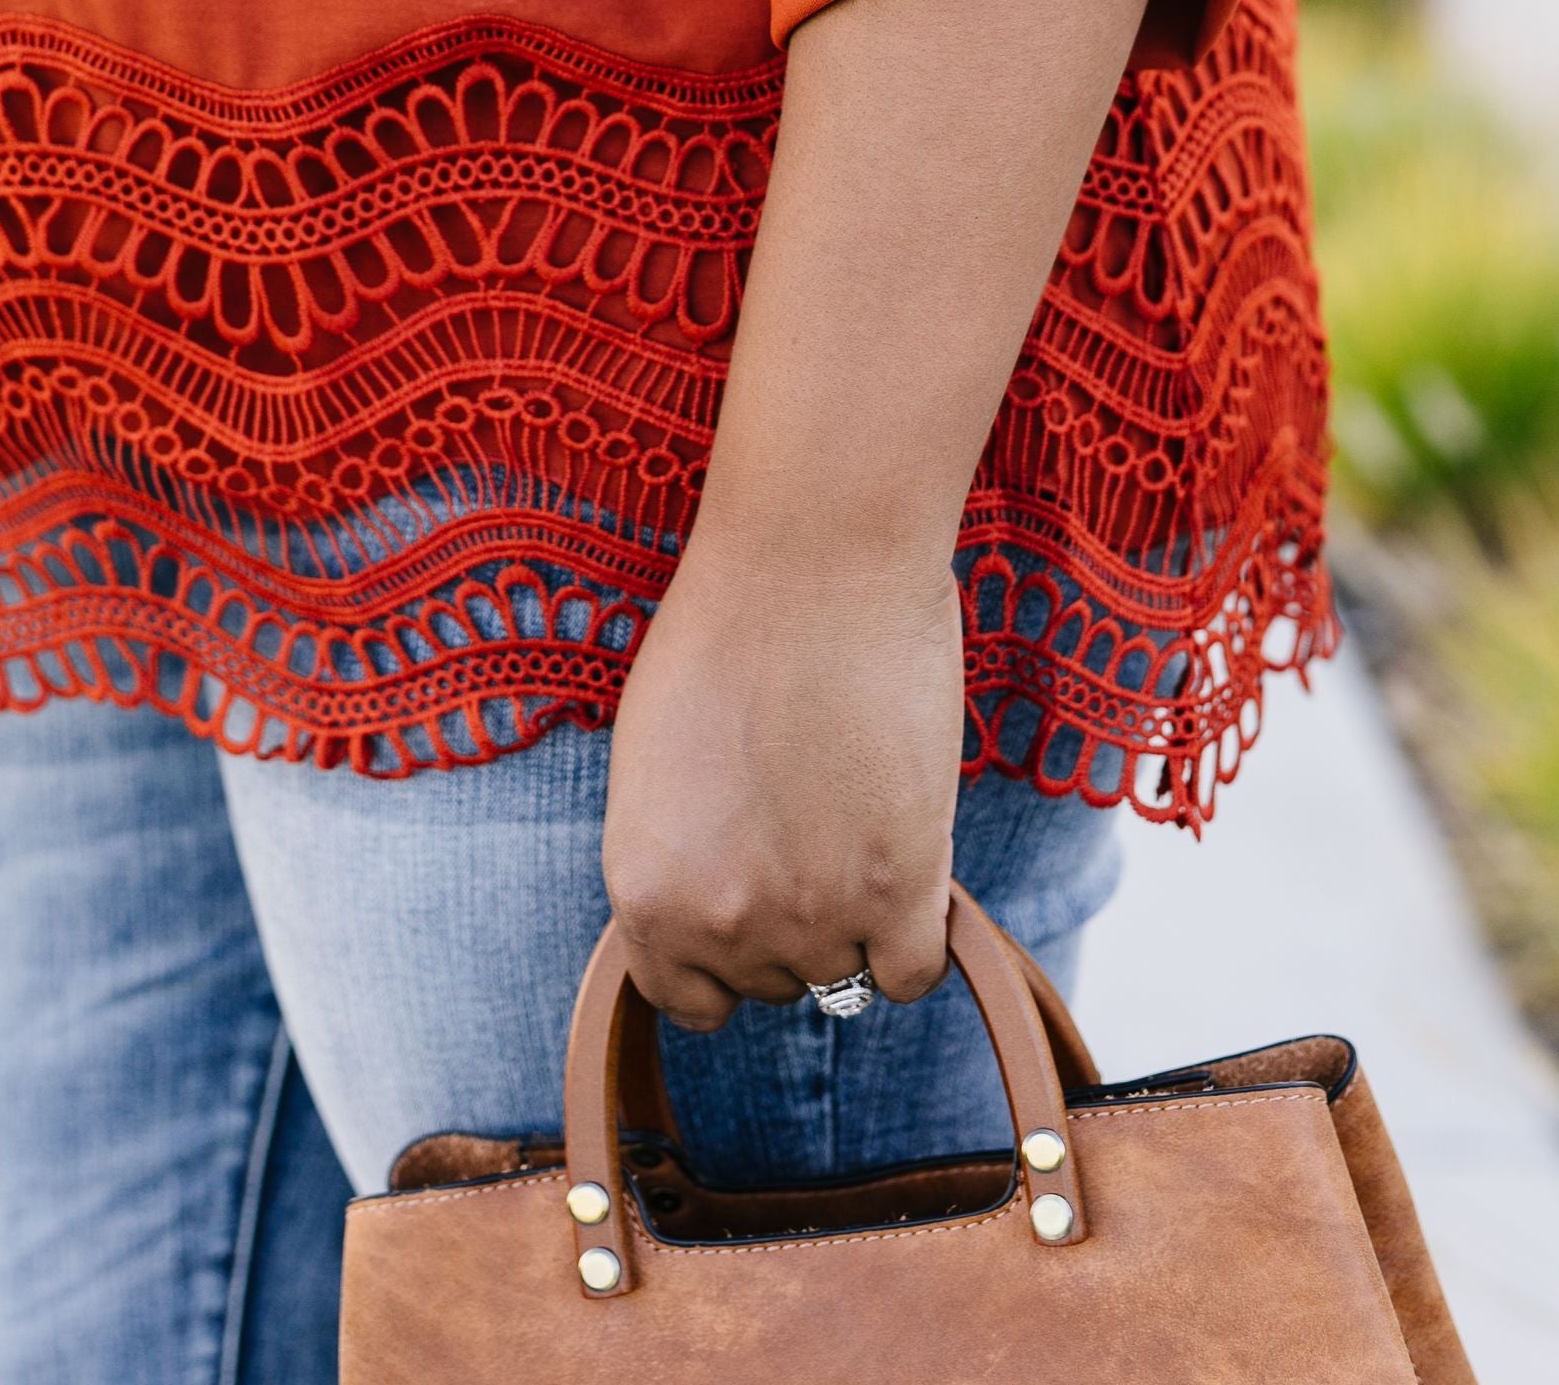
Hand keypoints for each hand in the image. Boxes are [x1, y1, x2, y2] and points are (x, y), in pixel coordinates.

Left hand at [602, 527, 962, 1029]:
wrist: (811, 562)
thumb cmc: (728, 629)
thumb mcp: (657, 762)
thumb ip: (681, 854)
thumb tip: (720, 899)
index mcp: (643, 888)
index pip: (685, 997)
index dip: (721, 955)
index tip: (751, 901)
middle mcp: (718, 921)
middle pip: (772, 982)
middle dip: (790, 922)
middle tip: (810, 827)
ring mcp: (810, 916)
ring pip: (843, 977)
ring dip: (855, 919)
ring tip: (856, 816)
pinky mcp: (898, 893)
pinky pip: (912, 974)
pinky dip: (915, 935)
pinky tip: (909, 862)